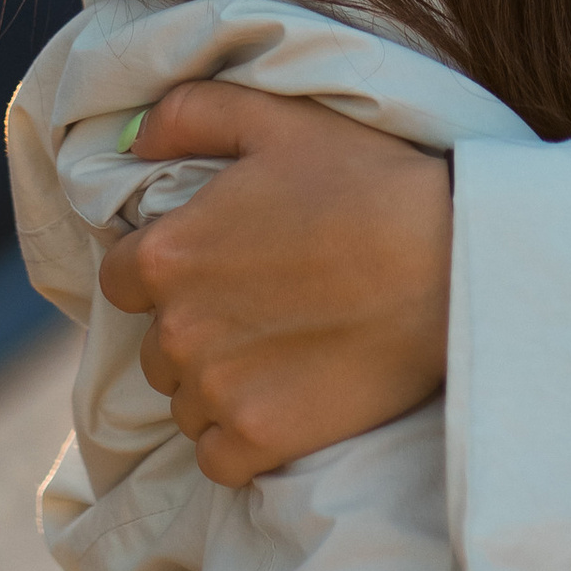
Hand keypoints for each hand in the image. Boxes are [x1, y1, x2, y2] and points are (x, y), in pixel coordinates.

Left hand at [97, 80, 453, 487]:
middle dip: (196, 327)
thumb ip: (189, 114)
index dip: (165, 269)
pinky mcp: (259, 441)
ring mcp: (217, 392)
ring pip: (186, 402)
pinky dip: (241, 439)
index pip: (121, 277)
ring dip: (218, 384)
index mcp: (168, 254)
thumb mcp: (277, 119)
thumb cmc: (365, 180)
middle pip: (157, 345)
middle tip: (263, 305)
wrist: (449, 260)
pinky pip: (218, 456)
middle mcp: (177, 330)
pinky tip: (286, 402)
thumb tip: (131, 139)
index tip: (215, 264)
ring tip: (283, 352)